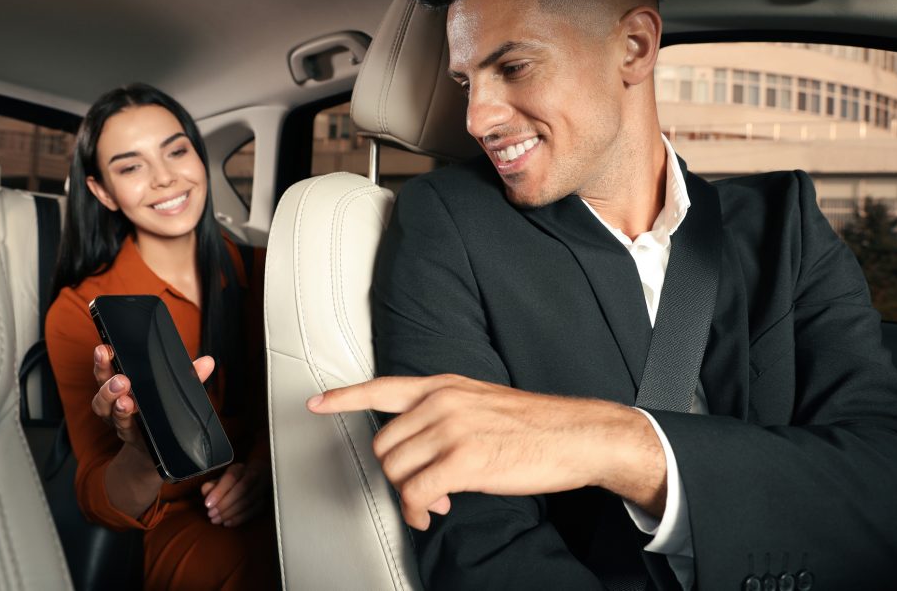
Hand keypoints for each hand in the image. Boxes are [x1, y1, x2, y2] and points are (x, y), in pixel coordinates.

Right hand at [91, 343, 214, 456]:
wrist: (159, 447)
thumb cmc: (163, 410)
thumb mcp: (174, 390)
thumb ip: (190, 376)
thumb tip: (208, 362)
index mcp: (123, 387)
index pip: (107, 372)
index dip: (103, 362)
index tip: (104, 349)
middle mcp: (116, 405)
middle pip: (103, 395)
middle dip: (108, 387)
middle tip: (121, 380)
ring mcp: (122, 423)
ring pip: (109, 415)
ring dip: (117, 407)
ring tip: (126, 402)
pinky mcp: (131, 438)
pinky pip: (126, 431)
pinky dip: (128, 424)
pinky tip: (135, 420)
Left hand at [201, 461, 269, 526]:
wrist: (255, 479)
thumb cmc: (233, 482)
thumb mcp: (221, 480)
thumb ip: (212, 485)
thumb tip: (206, 490)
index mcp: (239, 469)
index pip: (231, 477)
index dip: (219, 491)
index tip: (207, 504)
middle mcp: (253, 475)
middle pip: (242, 489)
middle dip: (225, 504)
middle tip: (211, 514)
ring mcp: (261, 487)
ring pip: (249, 500)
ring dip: (231, 512)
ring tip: (217, 520)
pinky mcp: (264, 500)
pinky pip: (254, 510)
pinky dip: (240, 518)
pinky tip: (228, 523)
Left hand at [307, 374, 665, 530]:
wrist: (578, 434)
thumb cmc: (536, 424)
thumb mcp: (483, 401)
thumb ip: (446, 412)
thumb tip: (421, 445)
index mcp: (444, 386)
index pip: (382, 389)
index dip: (344, 397)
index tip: (318, 403)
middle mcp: (441, 402)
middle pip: (384, 444)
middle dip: (396, 473)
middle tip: (421, 489)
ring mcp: (451, 429)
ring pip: (396, 470)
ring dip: (409, 495)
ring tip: (433, 502)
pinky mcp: (464, 460)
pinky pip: (417, 493)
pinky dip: (419, 510)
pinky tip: (434, 512)